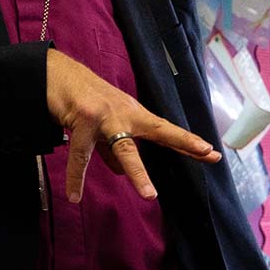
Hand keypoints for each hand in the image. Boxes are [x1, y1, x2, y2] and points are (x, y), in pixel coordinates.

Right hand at [45, 48, 220, 202]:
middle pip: (157, 131)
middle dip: (182, 143)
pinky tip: (74, 195)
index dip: (188, 141)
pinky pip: (81, 156)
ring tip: (149, 195)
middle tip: (206, 153)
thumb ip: (113, 149)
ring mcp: (105, 115)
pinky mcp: (84, 119)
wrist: (56, 74)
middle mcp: (124, 112)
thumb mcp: (103, 126)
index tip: (212, 152)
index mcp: (133, 114)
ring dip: (137, 173)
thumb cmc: (82, 100)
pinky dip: (75, 177)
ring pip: (124, 148)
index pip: (165, 129)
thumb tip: (122, 172)